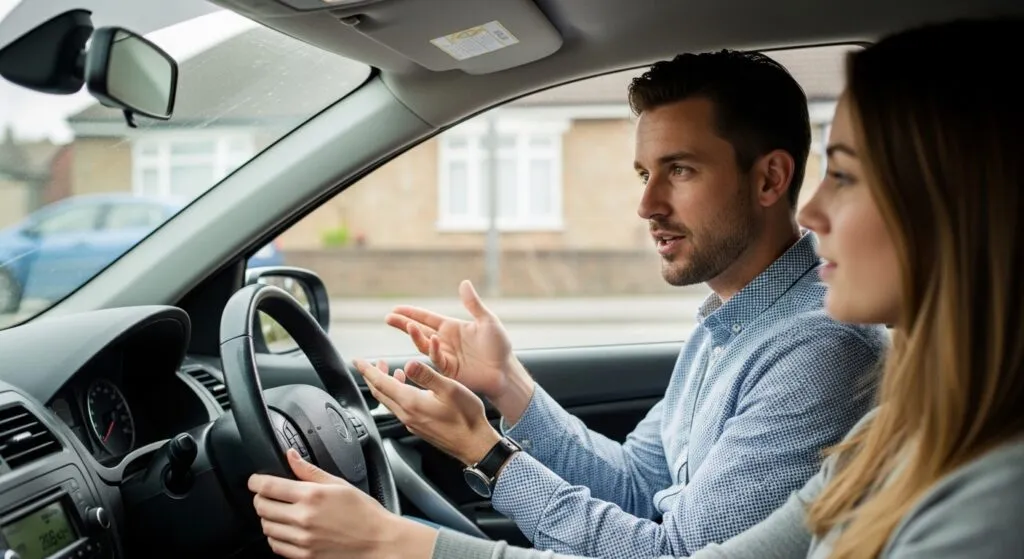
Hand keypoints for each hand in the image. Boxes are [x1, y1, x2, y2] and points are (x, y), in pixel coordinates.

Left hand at [248, 448, 436, 558]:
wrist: (377, 541)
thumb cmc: (363, 512)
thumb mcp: (339, 484)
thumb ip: (310, 471)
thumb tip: (291, 456)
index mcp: (312, 496)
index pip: (268, 486)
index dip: (255, 481)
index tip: (255, 480)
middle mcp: (303, 518)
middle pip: (261, 506)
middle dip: (260, 498)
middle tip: (268, 494)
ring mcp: (302, 539)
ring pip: (266, 527)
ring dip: (267, 517)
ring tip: (279, 511)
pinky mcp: (304, 555)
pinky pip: (275, 546)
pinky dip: (275, 536)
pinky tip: (285, 529)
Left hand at [354, 358, 501, 465]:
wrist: (475, 444)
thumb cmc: (466, 418)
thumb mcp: (449, 389)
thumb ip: (427, 375)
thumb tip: (408, 363)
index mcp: (411, 402)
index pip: (381, 383)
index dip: (368, 370)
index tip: (357, 361)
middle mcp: (407, 414)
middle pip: (380, 394)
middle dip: (372, 376)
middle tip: (370, 363)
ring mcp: (412, 423)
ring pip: (389, 402)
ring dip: (385, 386)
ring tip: (389, 372)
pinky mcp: (419, 427)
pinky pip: (399, 409)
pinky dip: (396, 395)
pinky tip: (407, 390)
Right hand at [385, 280, 534, 420]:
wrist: (505, 372)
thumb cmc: (499, 347)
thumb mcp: (487, 321)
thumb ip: (473, 304)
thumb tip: (464, 282)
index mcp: (451, 328)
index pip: (427, 318)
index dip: (411, 313)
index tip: (396, 308)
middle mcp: (445, 341)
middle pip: (419, 330)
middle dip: (403, 324)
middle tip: (388, 318)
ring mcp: (445, 356)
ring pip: (424, 344)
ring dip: (415, 335)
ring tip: (408, 325)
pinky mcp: (448, 370)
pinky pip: (437, 358)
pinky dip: (433, 349)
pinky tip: (433, 340)